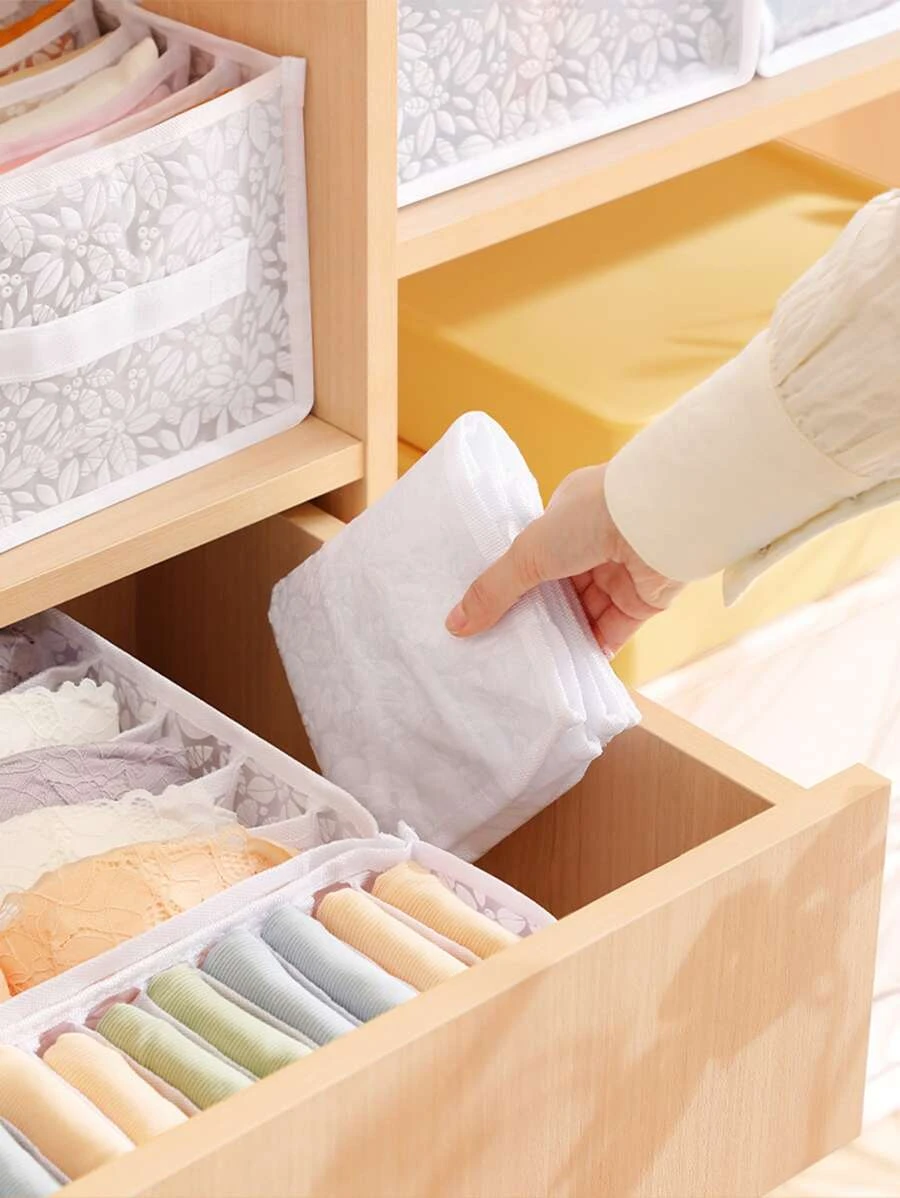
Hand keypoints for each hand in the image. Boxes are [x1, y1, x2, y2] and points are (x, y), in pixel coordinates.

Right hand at [445, 465, 681, 654]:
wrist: (662, 520)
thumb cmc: (591, 518)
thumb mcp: (528, 552)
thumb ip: (494, 590)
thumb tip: (455, 625)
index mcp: (569, 515)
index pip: (537, 552)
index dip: (515, 581)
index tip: (490, 612)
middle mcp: (596, 541)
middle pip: (559, 588)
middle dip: (537, 616)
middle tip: (504, 648)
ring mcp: (621, 570)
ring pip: (585, 612)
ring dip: (562, 637)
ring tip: (530, 668)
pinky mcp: (645, 600)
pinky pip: (614, 631)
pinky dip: (592, 650)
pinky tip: (568, 672)